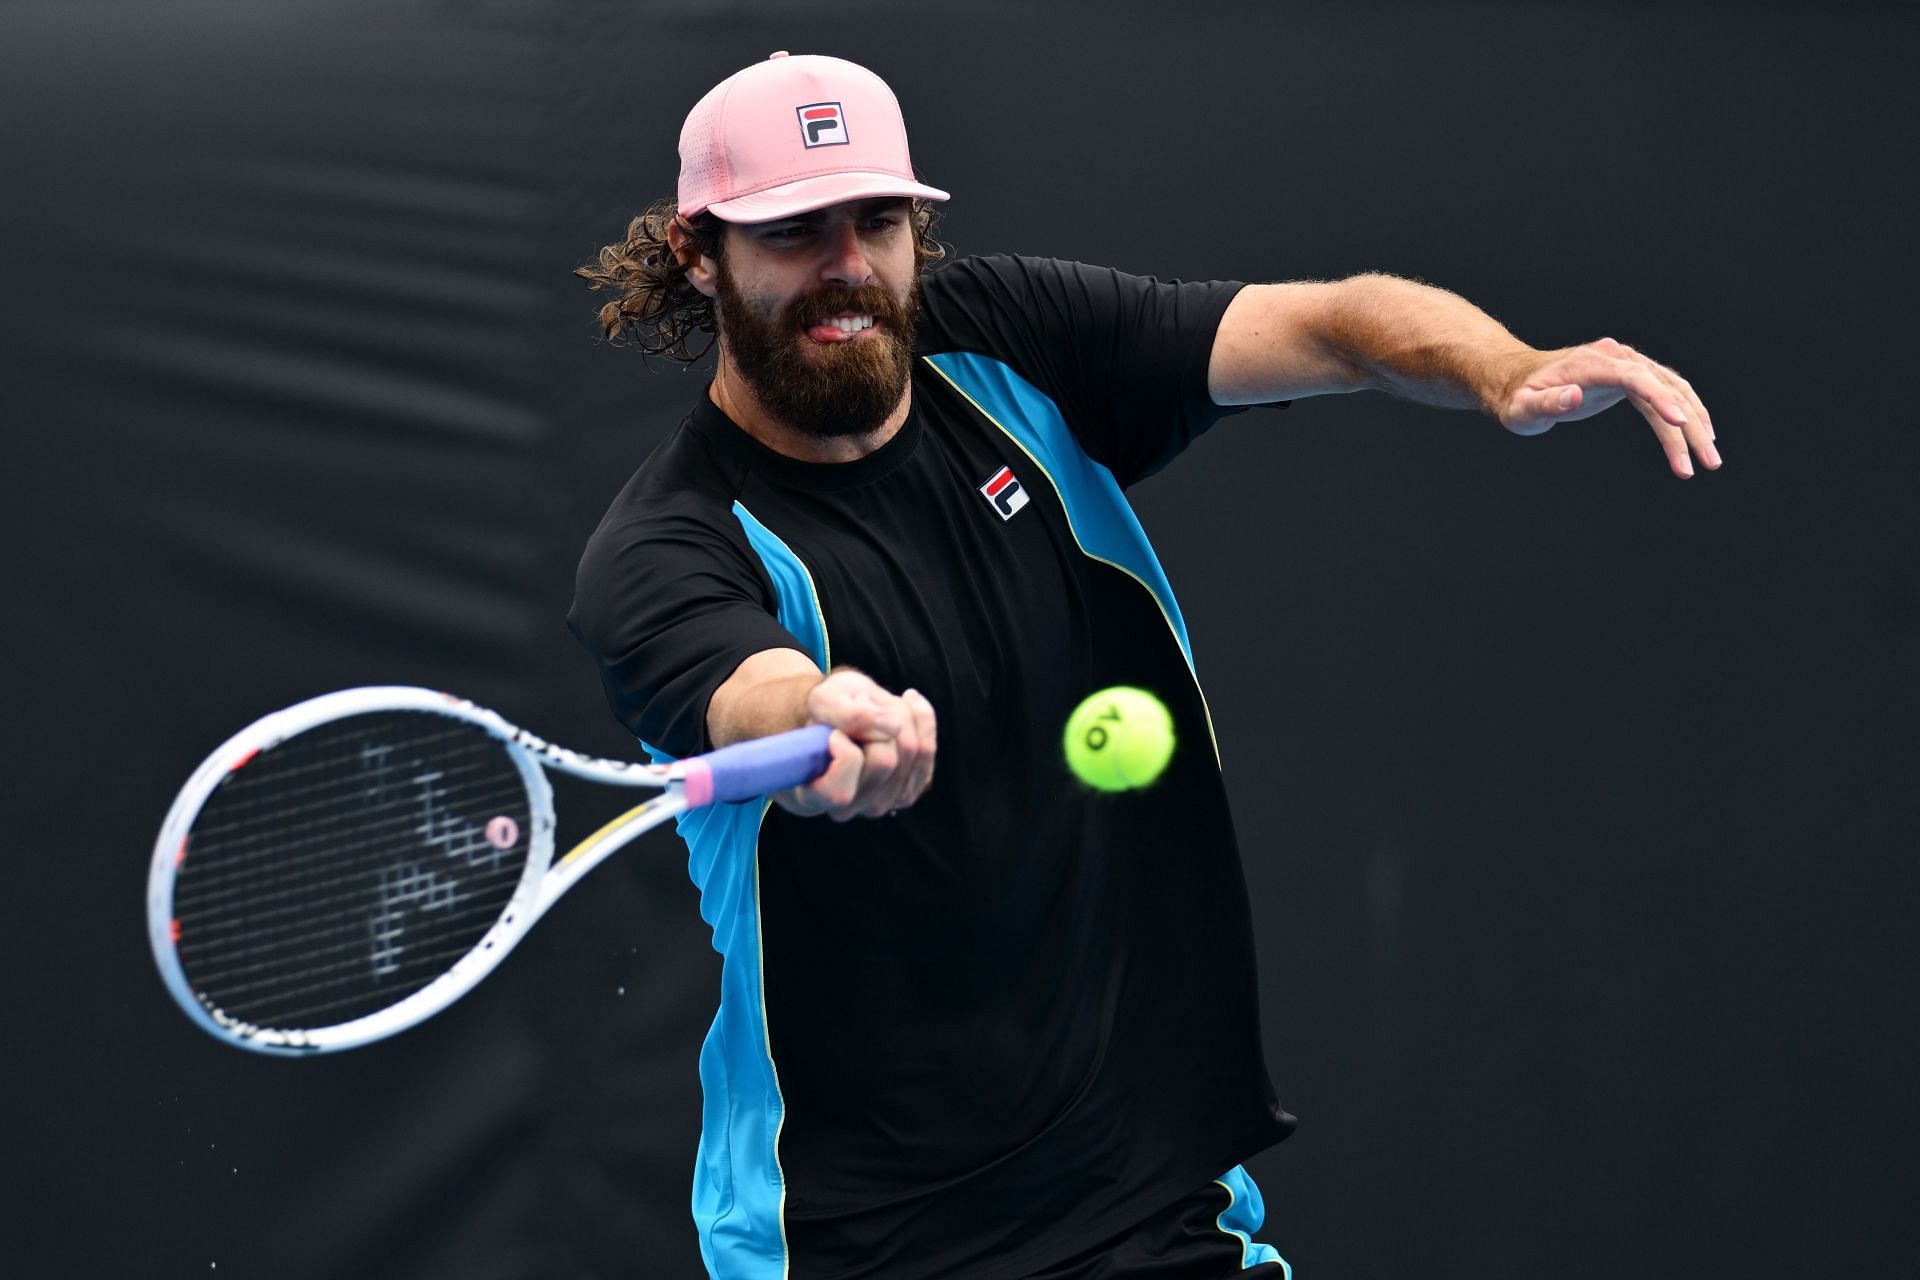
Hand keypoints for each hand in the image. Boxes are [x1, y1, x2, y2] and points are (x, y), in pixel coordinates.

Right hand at [775, 668, 936, 821]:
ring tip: (878, 707)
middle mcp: (845, 809)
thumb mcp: (824, 699)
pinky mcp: (907, 791)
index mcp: (812, 797)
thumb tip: (891, 727)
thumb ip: (847, 714)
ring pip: (911, 752)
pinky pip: (927, 749)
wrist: (839, 714)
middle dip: (878, 723)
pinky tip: (904, 706)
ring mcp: (878, 804)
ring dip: (901, 716)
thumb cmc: (825, 711)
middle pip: (884, 763)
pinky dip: (920, 719)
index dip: (844, 755)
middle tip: (859, 704)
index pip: (840, 792)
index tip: (835, 732)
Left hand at [1496, 337, 1720, 478]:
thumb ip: (1547, 403)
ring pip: (1673, 393)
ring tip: (1710, 461)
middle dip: (1689, 426)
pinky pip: (1665, 397)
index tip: (1679, 422)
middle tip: (1707, 462)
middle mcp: (1617, 359)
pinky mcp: (1630, 380)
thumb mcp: (1523, 407)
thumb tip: (1574, 396)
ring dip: (1695, 426)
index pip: (1636, 377)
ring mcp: (1627, 367)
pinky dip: (1683, 418)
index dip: (1660, 398)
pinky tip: (1698, 439)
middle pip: (1664, 387)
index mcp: (1593, 363)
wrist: (1516, 382)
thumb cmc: (1518, 398)